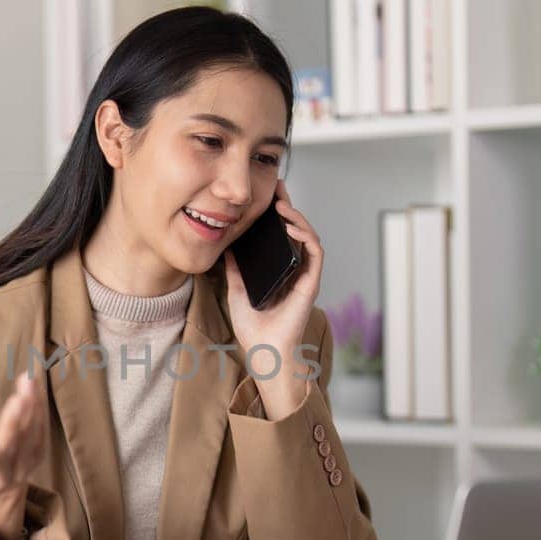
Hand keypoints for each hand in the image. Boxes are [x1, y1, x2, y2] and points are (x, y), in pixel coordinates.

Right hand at [0, 367, 47, 539]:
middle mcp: (4, 472)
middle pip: (12, 444)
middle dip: (16, 418)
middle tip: (21, 392)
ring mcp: (25, 465)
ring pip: (32, 435)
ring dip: (32, 406)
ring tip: (28, 381)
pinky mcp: (38, 454)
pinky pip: (41, 430)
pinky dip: (39, 407)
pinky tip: (35, 386)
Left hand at [223, 179, 323, 418]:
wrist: (264, 352)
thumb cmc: (254, 330)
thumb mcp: (237, 291)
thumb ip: (234, 270)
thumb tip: (225, 248)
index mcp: (280, 270)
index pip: (281, 235)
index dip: (277, 214)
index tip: (267, 195)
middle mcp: (295, 270)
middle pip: (297, 230)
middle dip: (288, 206)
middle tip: (277, 187)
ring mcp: (305, 275)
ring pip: (309, 236)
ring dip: (298, 217)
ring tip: (282, 204)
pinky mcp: (311, 282)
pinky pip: (315, 252)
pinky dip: (305, 235)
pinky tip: (291, 226)